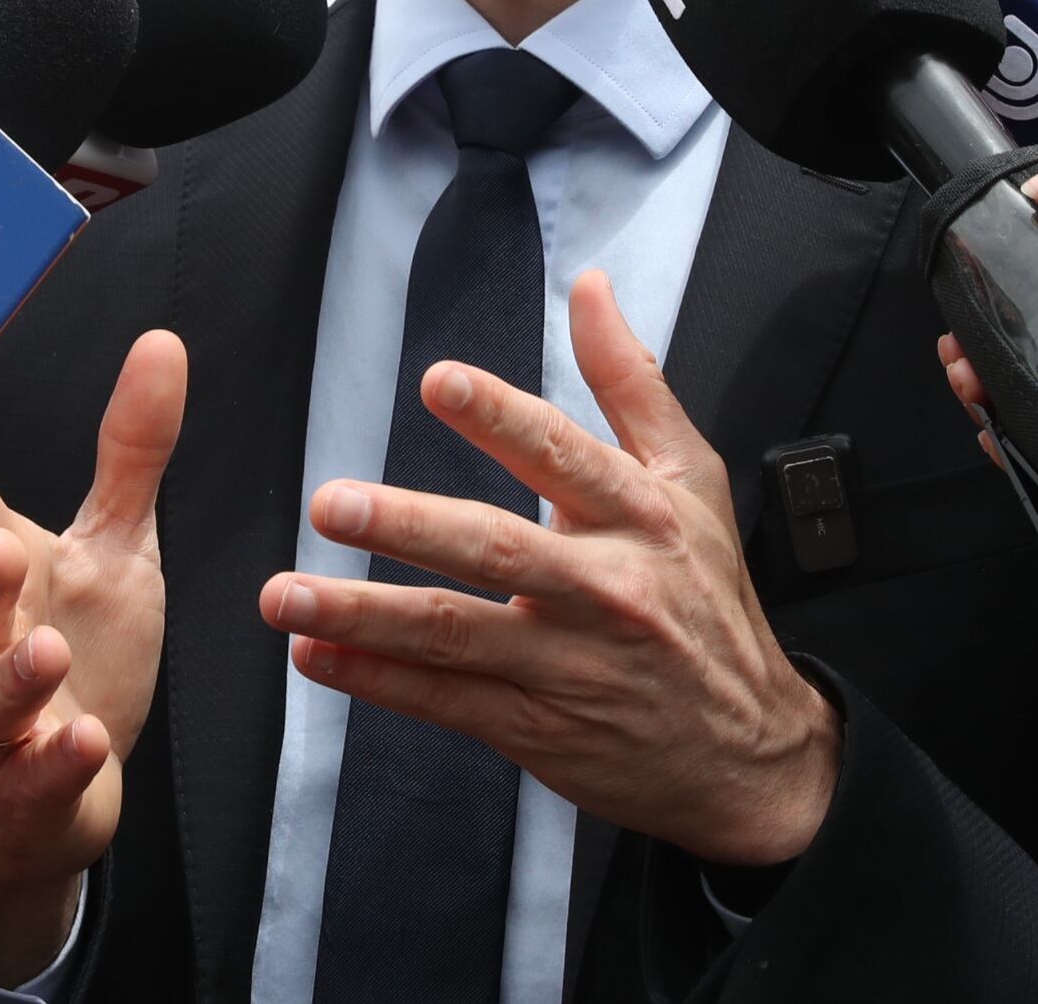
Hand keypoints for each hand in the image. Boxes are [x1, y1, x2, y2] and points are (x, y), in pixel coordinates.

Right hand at [0, 331, 184, 985]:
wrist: (43, 795)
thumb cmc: (73, 649)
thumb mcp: (112, 546)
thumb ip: (129, 453)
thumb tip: (163, 342)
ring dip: (12, 676)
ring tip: (46, 652)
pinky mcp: (21, 788)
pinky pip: (30, 777)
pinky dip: (56, 762)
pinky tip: (83, 741)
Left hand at [263, 271, 838, 869]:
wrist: (749, 750)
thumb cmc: (708, 599)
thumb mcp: (692, 480)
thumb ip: (631, 380)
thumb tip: (589, 287)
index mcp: (640, 516)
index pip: (563, 455)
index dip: (500, 418)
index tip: (439, 383)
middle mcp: (604, 589)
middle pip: (497, 551)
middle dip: (409, 526)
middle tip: (333, 503)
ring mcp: (567, 666)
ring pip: (456, 635)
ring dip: (365, 615)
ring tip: (288, 595)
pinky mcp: (538, 728)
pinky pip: (446, 704)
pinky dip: (377, 683)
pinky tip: (318, 657)